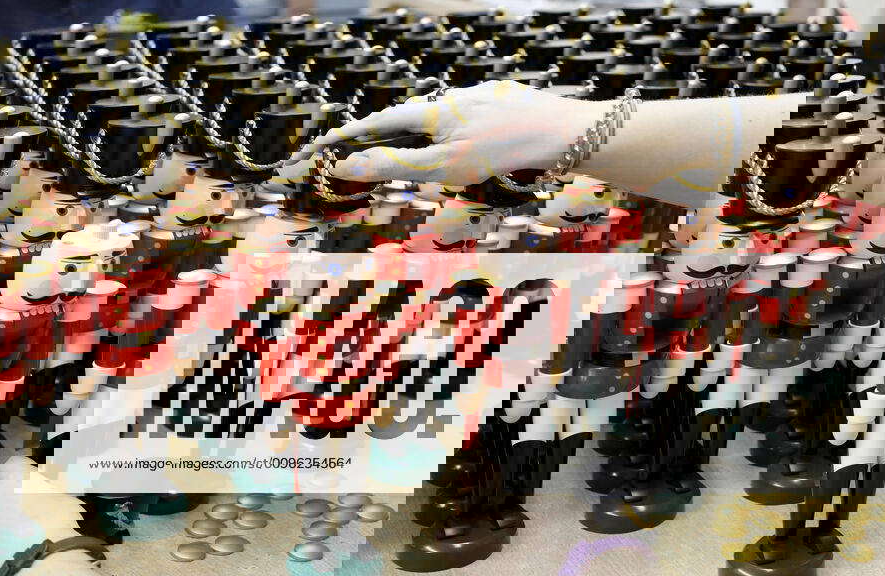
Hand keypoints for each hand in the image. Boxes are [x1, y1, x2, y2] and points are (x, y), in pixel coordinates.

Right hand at [303, 80, 605, 185]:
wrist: (566, 133)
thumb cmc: (503, 152)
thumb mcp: (443, 167)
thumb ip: (395, 165)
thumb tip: (347, 166)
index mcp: (430, 112)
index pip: (374, 124)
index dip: (345, 137)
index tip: (319, 149)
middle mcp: (450, 99)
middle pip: (404, 123)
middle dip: (383, 142)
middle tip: (363, 162)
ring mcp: (478, 99)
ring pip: (438, 124)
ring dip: (422, 144)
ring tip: (416, 167)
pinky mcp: (502, 105)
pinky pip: (465, 124)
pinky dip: (452, 140)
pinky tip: (469, 153)